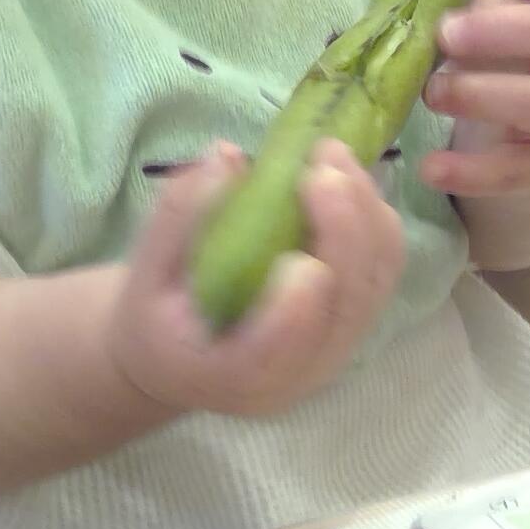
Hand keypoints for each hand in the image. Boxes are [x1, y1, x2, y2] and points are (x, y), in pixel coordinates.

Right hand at [108, 141, 404, 418]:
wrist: (181, 357)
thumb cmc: (158, 317)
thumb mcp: (147, 275)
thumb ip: (177, 219)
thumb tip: (225, 155)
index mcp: (233, 373)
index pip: (275, 353)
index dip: (295, 312)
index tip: (299, 259)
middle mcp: (297, 374)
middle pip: (345, 308)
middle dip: (344, 229)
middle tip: (322, 159)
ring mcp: (333, 351)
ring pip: (374, 283)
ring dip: (366, 213)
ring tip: (335, 154)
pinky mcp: (352, 324)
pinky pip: (382, 271)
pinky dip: (375, 221)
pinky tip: (348, 178)